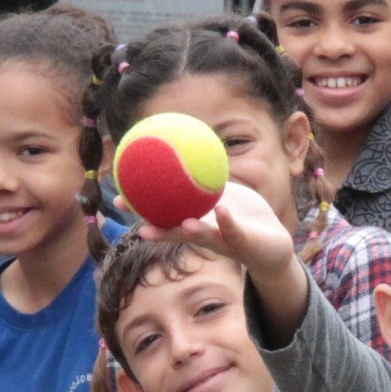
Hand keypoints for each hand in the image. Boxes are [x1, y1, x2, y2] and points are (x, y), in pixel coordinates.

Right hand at [133, 181, 297, 281]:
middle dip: (157, 231)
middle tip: (140, 225)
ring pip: (202, 237)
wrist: (273, 245)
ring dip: (190, 232)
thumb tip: (185, 147)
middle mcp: (203, 235)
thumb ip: (203, 177)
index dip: (140, 210)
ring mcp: (223, 241)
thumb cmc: (243, 216)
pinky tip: (222, 209)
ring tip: (181, 224)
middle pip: (174, 233)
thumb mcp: (222, 191)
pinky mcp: (244, 242)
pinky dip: (227, 221)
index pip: (162, 217)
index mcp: (193, 222)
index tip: (117, 201)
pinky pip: (234, 231)